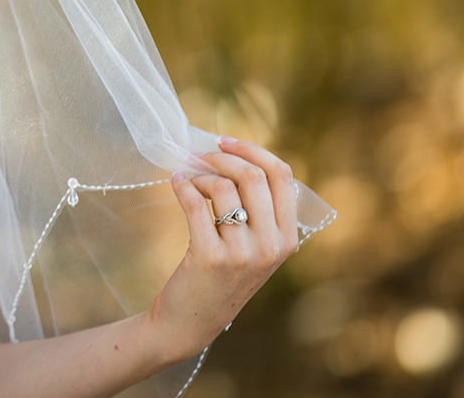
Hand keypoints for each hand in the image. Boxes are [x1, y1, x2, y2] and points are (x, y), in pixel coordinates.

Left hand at [140, 138, 300, 364]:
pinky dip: (182, 186)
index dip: (253, 150)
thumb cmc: (219, 276)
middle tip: (198, 158)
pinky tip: (175, 183)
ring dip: (198, 175)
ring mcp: (242, 254)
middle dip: (221, 157)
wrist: (189, 322)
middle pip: (253, 176)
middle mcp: (272, 247)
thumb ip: (257, 210)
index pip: (283, 176)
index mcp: (288, 239)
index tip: (225, 140)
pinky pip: (196, 204)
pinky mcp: (210, 258)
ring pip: (223, 188)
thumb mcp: (254, 248)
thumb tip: (233, 154)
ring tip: (187, 180)